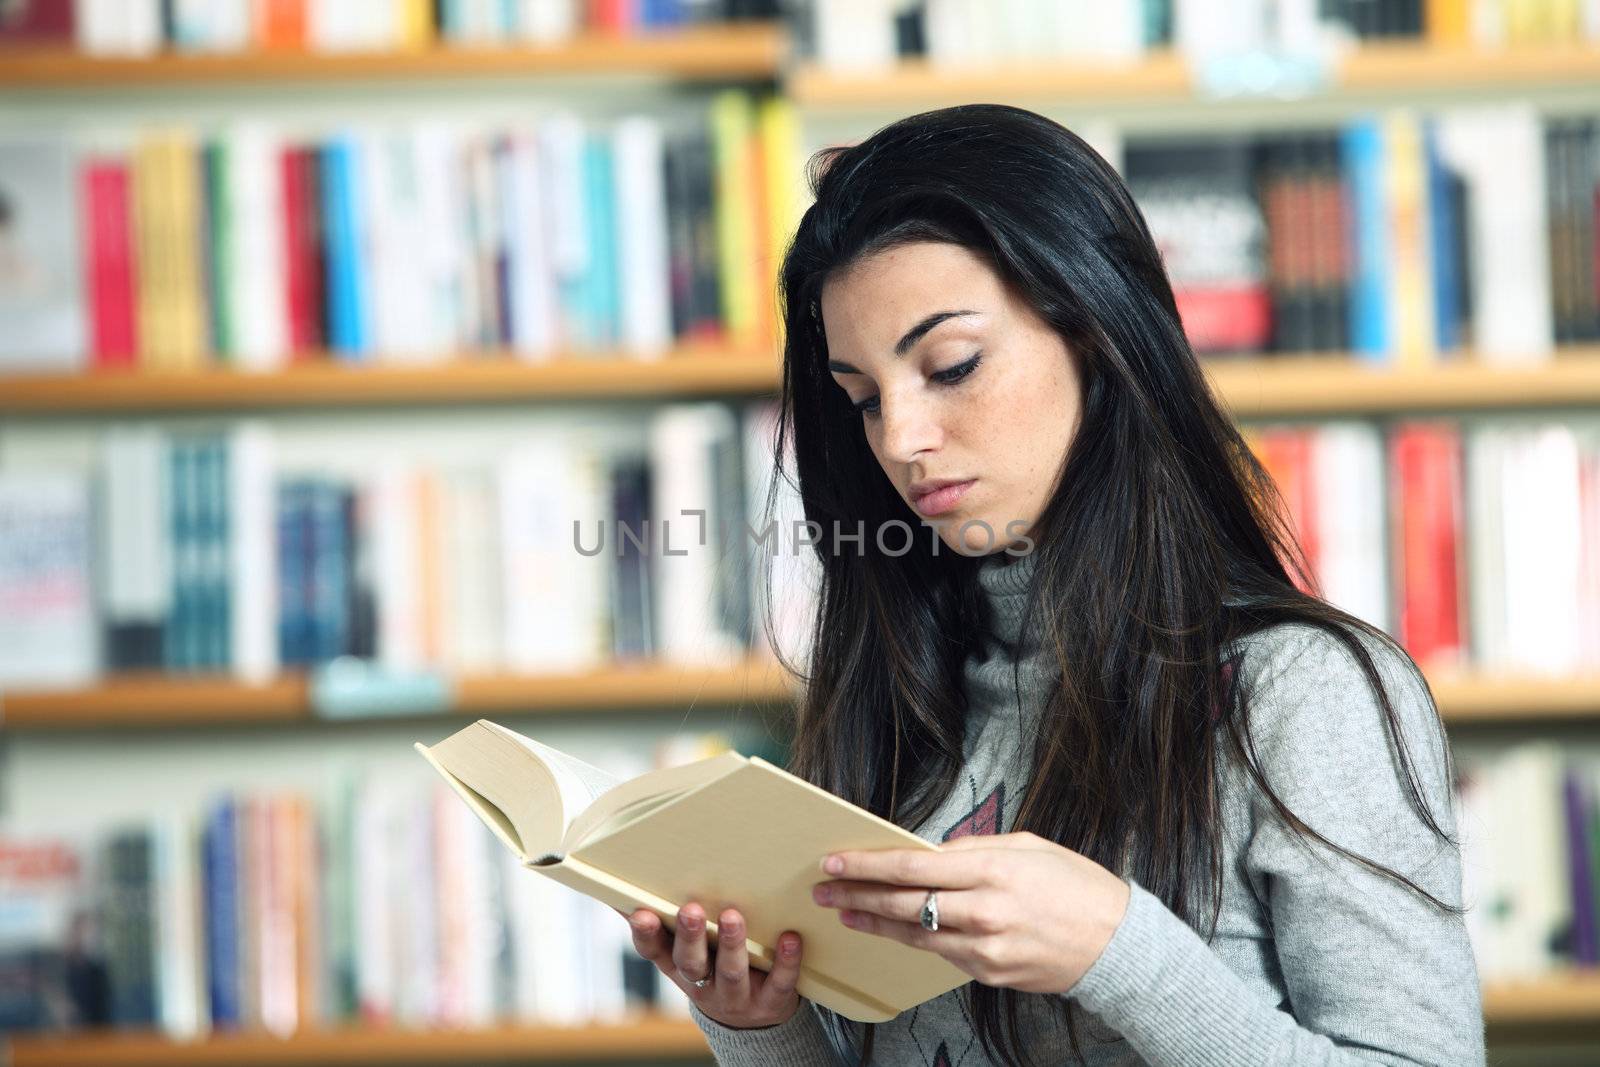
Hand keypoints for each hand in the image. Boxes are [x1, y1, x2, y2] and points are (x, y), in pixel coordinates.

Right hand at [615, 901, 805, 1028]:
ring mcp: (737, 996)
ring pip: (731, 972)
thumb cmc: (714, 969)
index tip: (641, 912)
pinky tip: (790, 938)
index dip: (646, 935)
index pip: (655, 952)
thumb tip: (620, 890)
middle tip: (692, 909)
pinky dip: (786, 961)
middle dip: (691, 937)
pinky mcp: (771, 1001)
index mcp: (679, 967)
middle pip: (692, 963)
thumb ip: (662, 925)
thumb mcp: (686, 954)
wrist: (754, 1022)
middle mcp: (703, 984)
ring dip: (732, 944)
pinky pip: (779, 982)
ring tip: (732, 916)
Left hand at [810, 831, 1129, 993]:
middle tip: (824, 888)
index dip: (867, 865)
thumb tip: (931, 852)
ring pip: (914, 935)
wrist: (1117, 944)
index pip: (912, 867)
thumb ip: (974, 848)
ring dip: (875, 921)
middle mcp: (983, 913)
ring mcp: (985, 950)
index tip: (835, 861)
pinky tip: (893, 929)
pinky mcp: (989, 974)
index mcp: (992, 871)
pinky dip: (915, 939)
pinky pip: (942, 954)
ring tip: (846, 909)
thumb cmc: (1075, 885)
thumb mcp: (1027, 846)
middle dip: (857, 894)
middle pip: (903, 904)